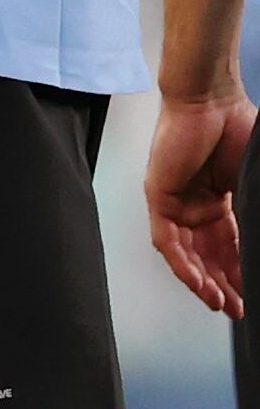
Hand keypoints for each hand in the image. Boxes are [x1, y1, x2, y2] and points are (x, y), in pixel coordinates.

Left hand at [146, 88, 257, 314]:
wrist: (211, 99)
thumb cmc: (237, 127)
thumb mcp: (255, 177)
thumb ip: (259, 204)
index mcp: (219, 200)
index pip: (230, 245)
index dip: (241, 270)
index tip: (253, 295)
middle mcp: (195, 206)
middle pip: (208, 255)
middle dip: (224, 284)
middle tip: (240, 309)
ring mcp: (176, 203)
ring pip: (186, 254)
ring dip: (204, 281)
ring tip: (222, 304)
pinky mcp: (158, 198)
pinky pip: (166, 241)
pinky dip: (183, 264)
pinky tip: (200, 284)